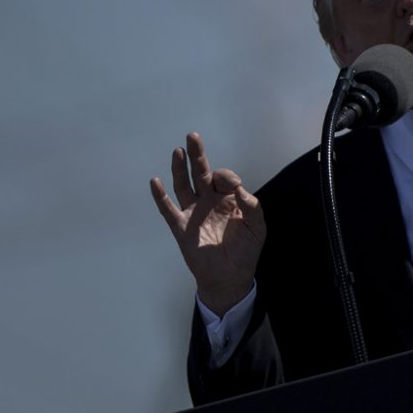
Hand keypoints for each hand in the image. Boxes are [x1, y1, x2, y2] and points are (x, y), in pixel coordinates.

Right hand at [150, 132, 265, 315]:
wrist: (230, 276)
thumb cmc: (245, 251)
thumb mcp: (257, 226)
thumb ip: (251, 205)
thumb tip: (239, 188)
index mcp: (228, 199)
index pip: (223, 177)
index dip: (227, 176)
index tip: (234, 185)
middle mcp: (209, 202)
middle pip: (200, 173)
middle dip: (197, 154)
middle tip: (192, 136)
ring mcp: (194, 213)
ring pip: (184, 185)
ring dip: (179, 168)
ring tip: (178, 150)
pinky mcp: (181, 226)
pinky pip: (168, 209)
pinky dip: (160, 196)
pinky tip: (155, 181)